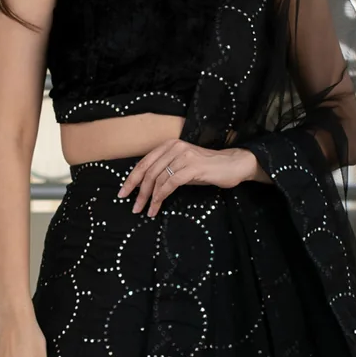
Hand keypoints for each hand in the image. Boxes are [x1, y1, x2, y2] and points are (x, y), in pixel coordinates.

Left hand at [117, 138, 258, 217]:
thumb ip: (165, 171)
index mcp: (168, 145)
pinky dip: (161, 196)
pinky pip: (171, 183)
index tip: (122, 194)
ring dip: (150, 198)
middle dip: (138, 192)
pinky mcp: (193, 166)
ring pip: (158, 178)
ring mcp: (183, 156)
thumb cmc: (206, 169)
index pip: (144, 163)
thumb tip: (145, 186)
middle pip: (148, 171)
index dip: (131, 179)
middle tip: (134, 207)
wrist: (232, 165)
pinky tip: (157, 205)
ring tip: (147, 211)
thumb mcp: (181, 167)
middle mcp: (174, 147)